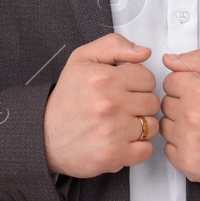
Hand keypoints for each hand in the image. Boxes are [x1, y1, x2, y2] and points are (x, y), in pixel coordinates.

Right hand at [44, 33, 160, 178]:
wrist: (46, 135)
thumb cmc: (67, 99)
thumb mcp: (82, 59)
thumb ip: (114, 46)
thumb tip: (144, 52)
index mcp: (103, 78)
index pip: (147, 77)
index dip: (138, 82)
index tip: (125, 88)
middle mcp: (109, 104)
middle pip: (153, 102)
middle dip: (140, 103)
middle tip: (122, 106)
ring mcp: (113, 131)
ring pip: (152, 126)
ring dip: (141, 126)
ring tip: (121, 123)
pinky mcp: (115, 155)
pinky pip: (147, 150)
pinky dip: (138, 147)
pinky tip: (122, 140)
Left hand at [159, 50, 199, 190]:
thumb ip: (199, 60)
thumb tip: (169, 60)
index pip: (169, 81)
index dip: (186, 86)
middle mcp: (190, 115)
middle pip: (166, 104)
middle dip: (182, 106)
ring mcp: (188, 141)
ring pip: (165, 126)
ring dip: (179, 127)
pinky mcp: (187, 163)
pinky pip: (169, 149)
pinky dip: (182, 147)